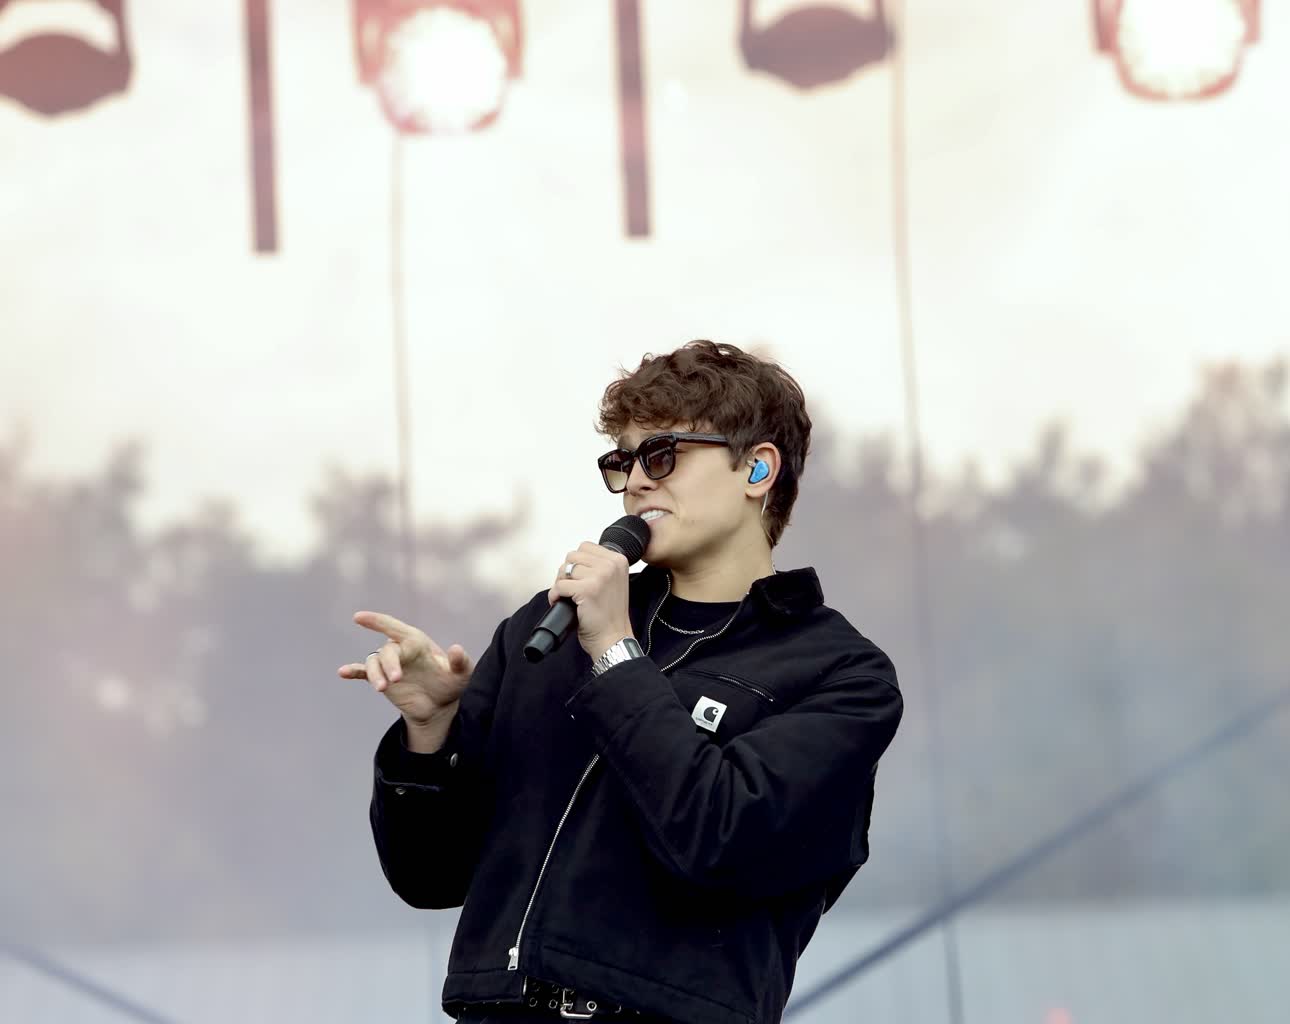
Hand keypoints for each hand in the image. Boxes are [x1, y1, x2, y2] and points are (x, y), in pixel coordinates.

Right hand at [338, 610, 473, 725]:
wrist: (439, 706)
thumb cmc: (451, 683)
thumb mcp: (462, 674)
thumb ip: (460, 661)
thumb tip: (456, 649)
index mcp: (416, 642)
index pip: (394, 627)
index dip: (376, 621)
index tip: (358, 617)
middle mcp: (399, 650)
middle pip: (386, 652)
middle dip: (389, 664)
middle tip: (396, 680)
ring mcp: (389, 665)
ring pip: (373, 663)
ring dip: (375, 674)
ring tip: (382, 688)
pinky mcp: (382, 679)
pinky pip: (363, 672)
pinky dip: (353, 671)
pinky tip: (343, 672)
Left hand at [547, 541, 634, 661]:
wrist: (613, 638)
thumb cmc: (610, 615)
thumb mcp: (613, 582)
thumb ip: (600, 567)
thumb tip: (574, 561)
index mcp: (619, 560)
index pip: (585, 546)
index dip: (577, 563)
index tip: (578, 578)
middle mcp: (611, 565)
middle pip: (573, 556)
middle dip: (566, 572)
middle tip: (570, 588)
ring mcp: (600, 576)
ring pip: (565, 569)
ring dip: (560, 583)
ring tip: (567, 596)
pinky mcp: (587, 590)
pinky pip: (559, 585)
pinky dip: (555, 595)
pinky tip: (561, 602)